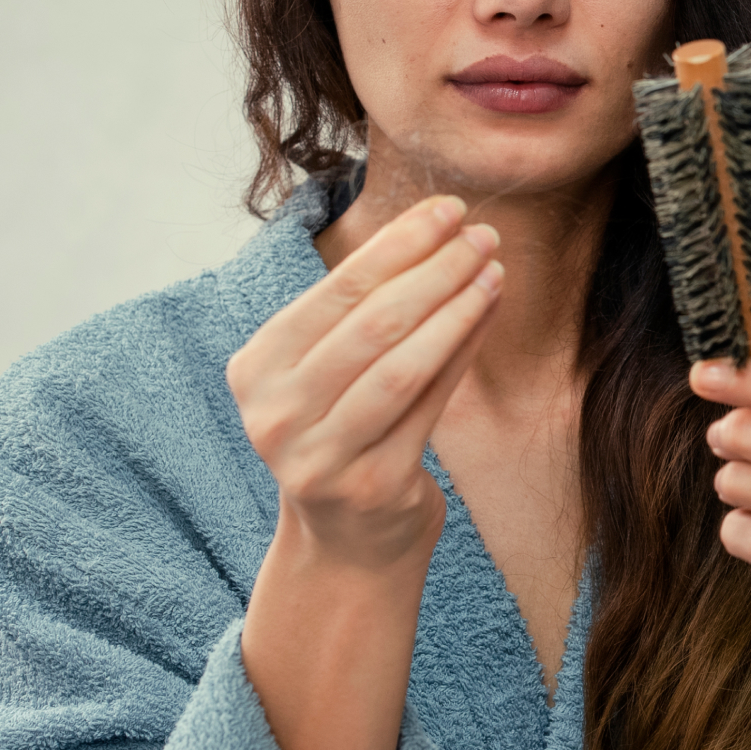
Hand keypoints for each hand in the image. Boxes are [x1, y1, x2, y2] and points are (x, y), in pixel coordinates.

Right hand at [227, 194, 502, 569]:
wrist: (347, 540)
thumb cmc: (346, 430)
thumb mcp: (333, 369)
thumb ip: (367, 310)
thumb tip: (444, 231)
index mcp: (255, 368)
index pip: (335, 291)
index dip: (397, 244)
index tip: (448, 209)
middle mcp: (275, 414)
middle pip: (370, 324)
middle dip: (435, 270)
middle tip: (484, 234)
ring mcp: (320, 456)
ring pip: (401, 366)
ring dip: (456, 309)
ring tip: (495, 270)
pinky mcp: (372, 486)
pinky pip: (429, 405)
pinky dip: (463, 353)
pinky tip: (488, 315)